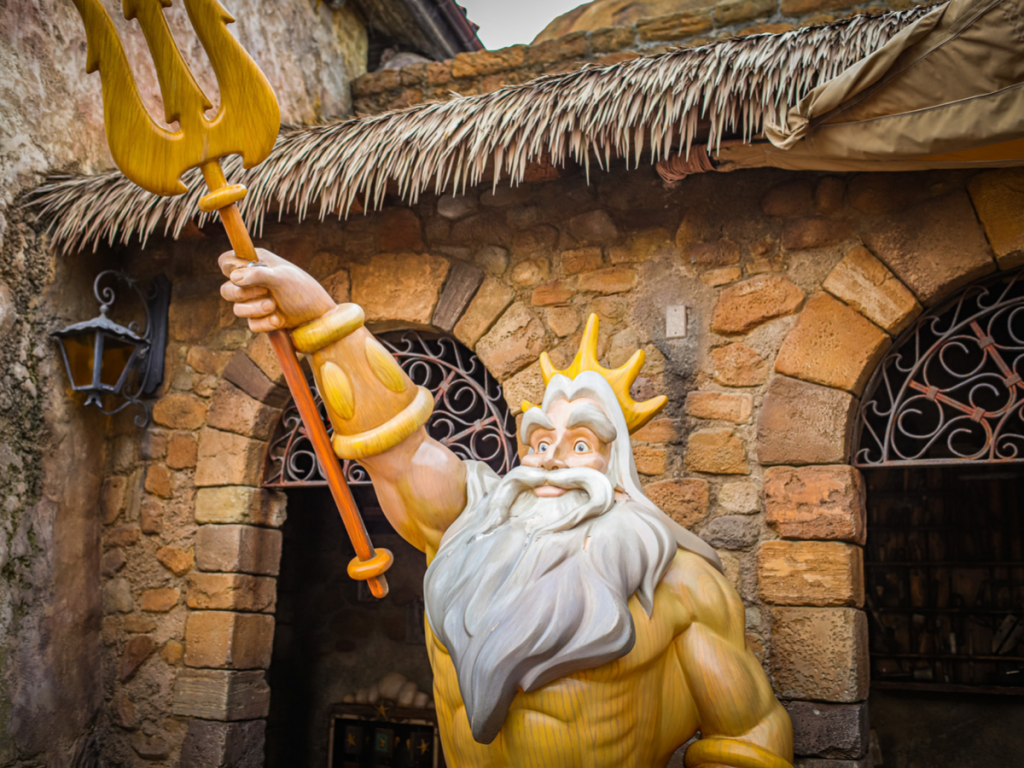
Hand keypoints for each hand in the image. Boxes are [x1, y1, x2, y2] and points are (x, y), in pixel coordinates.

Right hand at [219, 249, 335, 332]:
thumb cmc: (303, 292)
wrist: (319, 319)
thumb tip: (234, 277)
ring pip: (237, 309)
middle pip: (226, 289)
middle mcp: (253, 282)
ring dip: (255, 309)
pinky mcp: (261, 319)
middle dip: (243, 293)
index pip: (226, 262)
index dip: (230, 268)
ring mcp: (256, 302)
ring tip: (274, 306)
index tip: (243, 273)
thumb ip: (258, 275)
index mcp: (256, 263)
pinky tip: (279, 320)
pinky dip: (265, 323)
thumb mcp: (282, 278)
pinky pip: (251, 324)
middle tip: (264, 291)